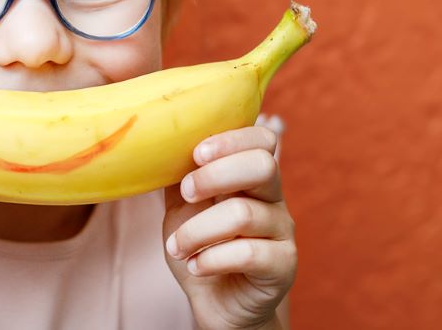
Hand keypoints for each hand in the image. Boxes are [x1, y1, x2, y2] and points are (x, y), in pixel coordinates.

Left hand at [162, 126, 295, 329]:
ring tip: (175, 246)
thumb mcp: (183, 206)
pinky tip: (195, 265)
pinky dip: (211, 259)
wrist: (218, 302)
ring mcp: (282, 232)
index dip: (231, 139)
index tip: (195, 153)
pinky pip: (249, 253)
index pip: (262, 140)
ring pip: (243, 214)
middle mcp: (273, 199)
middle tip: (186, 192)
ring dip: (197, 230)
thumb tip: (159, 141)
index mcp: (252, 177)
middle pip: (263, 166)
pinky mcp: (283, 266)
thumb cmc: (201, 247)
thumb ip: (180, 174)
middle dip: (215, 175)